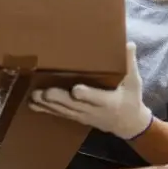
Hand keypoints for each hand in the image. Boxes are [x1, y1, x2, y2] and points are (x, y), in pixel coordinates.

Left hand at [29, 42, 152, 139]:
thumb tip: (128, 44)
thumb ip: (130, 64)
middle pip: (74, 105)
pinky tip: (33, 104)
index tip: (75, 90)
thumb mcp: (134, 83)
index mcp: (108, 102)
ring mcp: (83, 116)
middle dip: (58, 99)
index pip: (96, 98)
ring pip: (63, 111)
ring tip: (34, 96)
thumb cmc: (131, 100)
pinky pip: (60, 114)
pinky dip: (46, 110)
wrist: (127, 124)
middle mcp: (93, 111)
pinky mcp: (76, 117)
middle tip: (43, 92)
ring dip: (47, 105)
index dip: (86, 95)